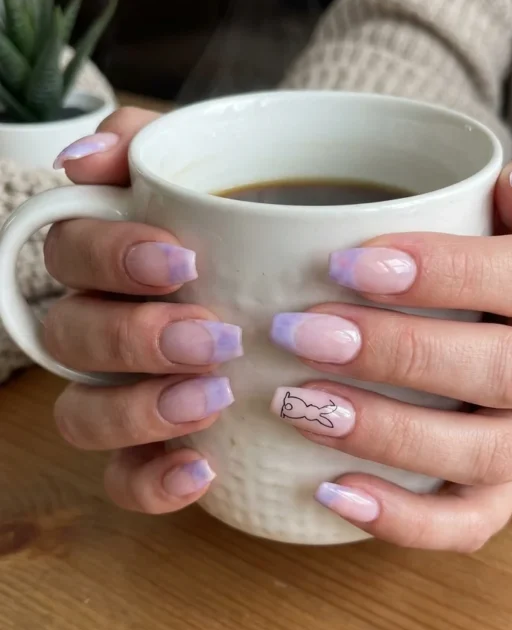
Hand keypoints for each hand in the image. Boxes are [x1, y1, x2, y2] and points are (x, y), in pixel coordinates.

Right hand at [44, 108, 241, 513]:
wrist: (322, 292)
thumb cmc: (263, 228)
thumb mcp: (224, 171)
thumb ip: (152, 147)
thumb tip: (83, 155)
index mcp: (109, 260)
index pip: (71, 252)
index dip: (110, 256)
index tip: (181, 259)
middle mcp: (102, 327)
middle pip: (72, 334)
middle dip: (135, 336)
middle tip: (212, 335)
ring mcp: (119, 393)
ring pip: (81, 413)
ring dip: (138, 409)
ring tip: (214, 399)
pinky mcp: (149, 452)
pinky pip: (121, 480)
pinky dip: (151, 482)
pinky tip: (202, 471)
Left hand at [269, 152, 511, 551]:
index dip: (447, 272)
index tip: (351, 262)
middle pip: (504, 372)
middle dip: (398, 354)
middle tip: (303, 332)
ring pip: (482, 453)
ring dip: (388, 433)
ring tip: (301, 406)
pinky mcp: (509, 494)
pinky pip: (471, 525)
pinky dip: (403, 521)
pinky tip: (332, 493)